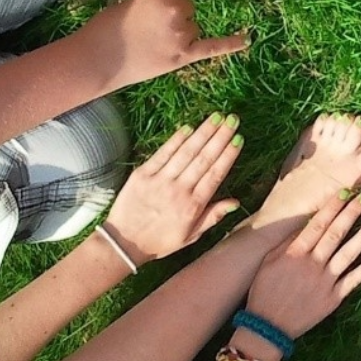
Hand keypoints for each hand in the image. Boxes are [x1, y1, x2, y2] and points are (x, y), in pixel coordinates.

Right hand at [72, 0, 249, 89]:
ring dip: (179, 34)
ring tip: (152, 43)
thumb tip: (183, 2)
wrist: (96, 59)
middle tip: (147, 29)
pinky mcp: (184, 55)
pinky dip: (232, 43)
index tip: (155, 7)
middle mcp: (175, 6)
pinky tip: (248, 39)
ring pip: (193, 27)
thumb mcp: (134, 0)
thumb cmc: (109, 27)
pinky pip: (214, 46)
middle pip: (189, 6)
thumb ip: (160, 0)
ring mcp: (181, 31)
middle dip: (174, 16)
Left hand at [103, 113, 243, 264]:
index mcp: (193, 206)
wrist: (123, 244)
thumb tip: (235, 201)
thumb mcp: (191, 236)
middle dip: (219, 137)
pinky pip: (163, 154)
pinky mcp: (142, 175)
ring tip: (216, 117)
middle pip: (203, 159)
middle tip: (232, 119)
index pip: (215, 174)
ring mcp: (160, 181)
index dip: (228, 155)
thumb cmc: (159, 241)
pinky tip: (188, 128)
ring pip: (186, 152)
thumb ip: (213, 217)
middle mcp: (179, 190)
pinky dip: (176, 140)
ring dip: (202, 133)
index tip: (238, 138)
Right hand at [246, 192, 360, 337]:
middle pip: (335, 234)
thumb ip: (287, 243)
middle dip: (352, 213)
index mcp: (295, 254)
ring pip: (348, 254)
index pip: (317, 224)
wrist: (267, 328)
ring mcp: (325, 282)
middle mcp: (312, 264)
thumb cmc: (263, 293)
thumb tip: (304, 225)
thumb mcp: (268, 263)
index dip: (332, 207)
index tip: (345, 193)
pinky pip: (352, 280)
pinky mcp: (333, 299)